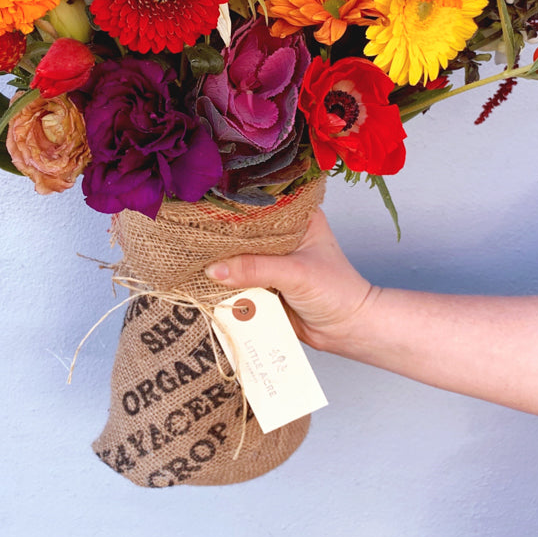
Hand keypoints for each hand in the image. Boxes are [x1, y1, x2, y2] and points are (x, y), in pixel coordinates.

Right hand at [205, 209, 375, 355]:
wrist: (348, 331)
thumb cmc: (336, 291)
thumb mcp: (296, 273)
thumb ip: (255, 269)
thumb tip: (213, 269)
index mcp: (296, 217)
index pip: (259, 206)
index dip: (232, 208)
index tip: (203, 209)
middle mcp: (282, 235)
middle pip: (243, 233)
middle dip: (220, 238)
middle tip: (190, 236)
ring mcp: (272, 261)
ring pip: (238, 258)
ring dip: (220, 263)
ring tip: (189, 258)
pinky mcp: (265, 285)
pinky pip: (239, 282)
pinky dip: (225, 285)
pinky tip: (201, 281)